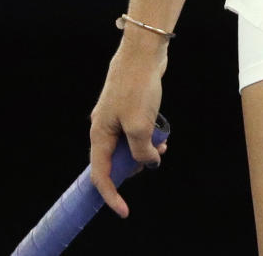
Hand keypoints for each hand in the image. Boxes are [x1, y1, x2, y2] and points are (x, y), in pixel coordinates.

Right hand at [89, 38, 168, 217]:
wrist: (143, 51)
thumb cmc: (137, 86)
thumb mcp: (140, 125)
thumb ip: (142, 150)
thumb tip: (150, 161)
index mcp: (100, 134)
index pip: (100, 174)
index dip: (111, 195)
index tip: (124, 210)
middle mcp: (104, 126)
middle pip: (115, 160)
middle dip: (135, 165)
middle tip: (154, 160)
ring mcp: (116, 115)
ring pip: (127, 143)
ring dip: (144, 149)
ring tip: (163, 145)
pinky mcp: (128, 105)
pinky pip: (135, 129)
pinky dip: (147, 134)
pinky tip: (161, 131)